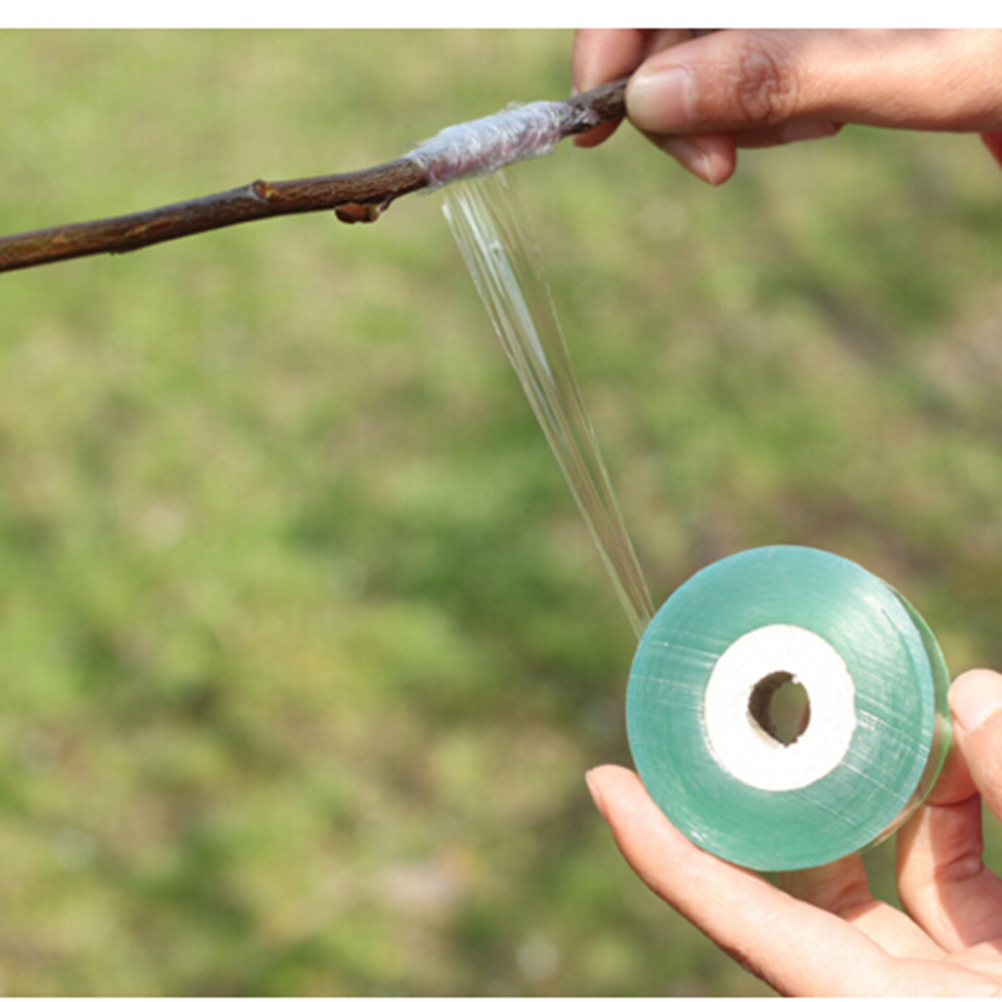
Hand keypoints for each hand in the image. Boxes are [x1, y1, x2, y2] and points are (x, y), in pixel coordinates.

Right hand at [572, 30, 1001, 184]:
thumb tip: (652, 99)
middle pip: (673, 24)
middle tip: (716, 167)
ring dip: (737, 111)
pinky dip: (769, 108)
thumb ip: (778, 73)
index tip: (599, 116)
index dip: (610, 36)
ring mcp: (792, 11)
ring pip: (708, 53)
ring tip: (818, 122)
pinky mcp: (806, 28)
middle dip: (680, 100)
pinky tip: (824, 111)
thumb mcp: (909, 62)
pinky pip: (750, 67)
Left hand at [585, 668, 1001, 995]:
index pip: (739, 919)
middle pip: (808, 874)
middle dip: (800, 785)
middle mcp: (884, 995)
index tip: (603, 782)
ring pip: (887, 862)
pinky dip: (960, 811)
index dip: (664, 851)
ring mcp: (934, 981)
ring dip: (903, 783)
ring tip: (925, 709)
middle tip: (786, 699)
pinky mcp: (980, 962)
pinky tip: (972, 746)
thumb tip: (976, 685)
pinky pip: (947, 873)